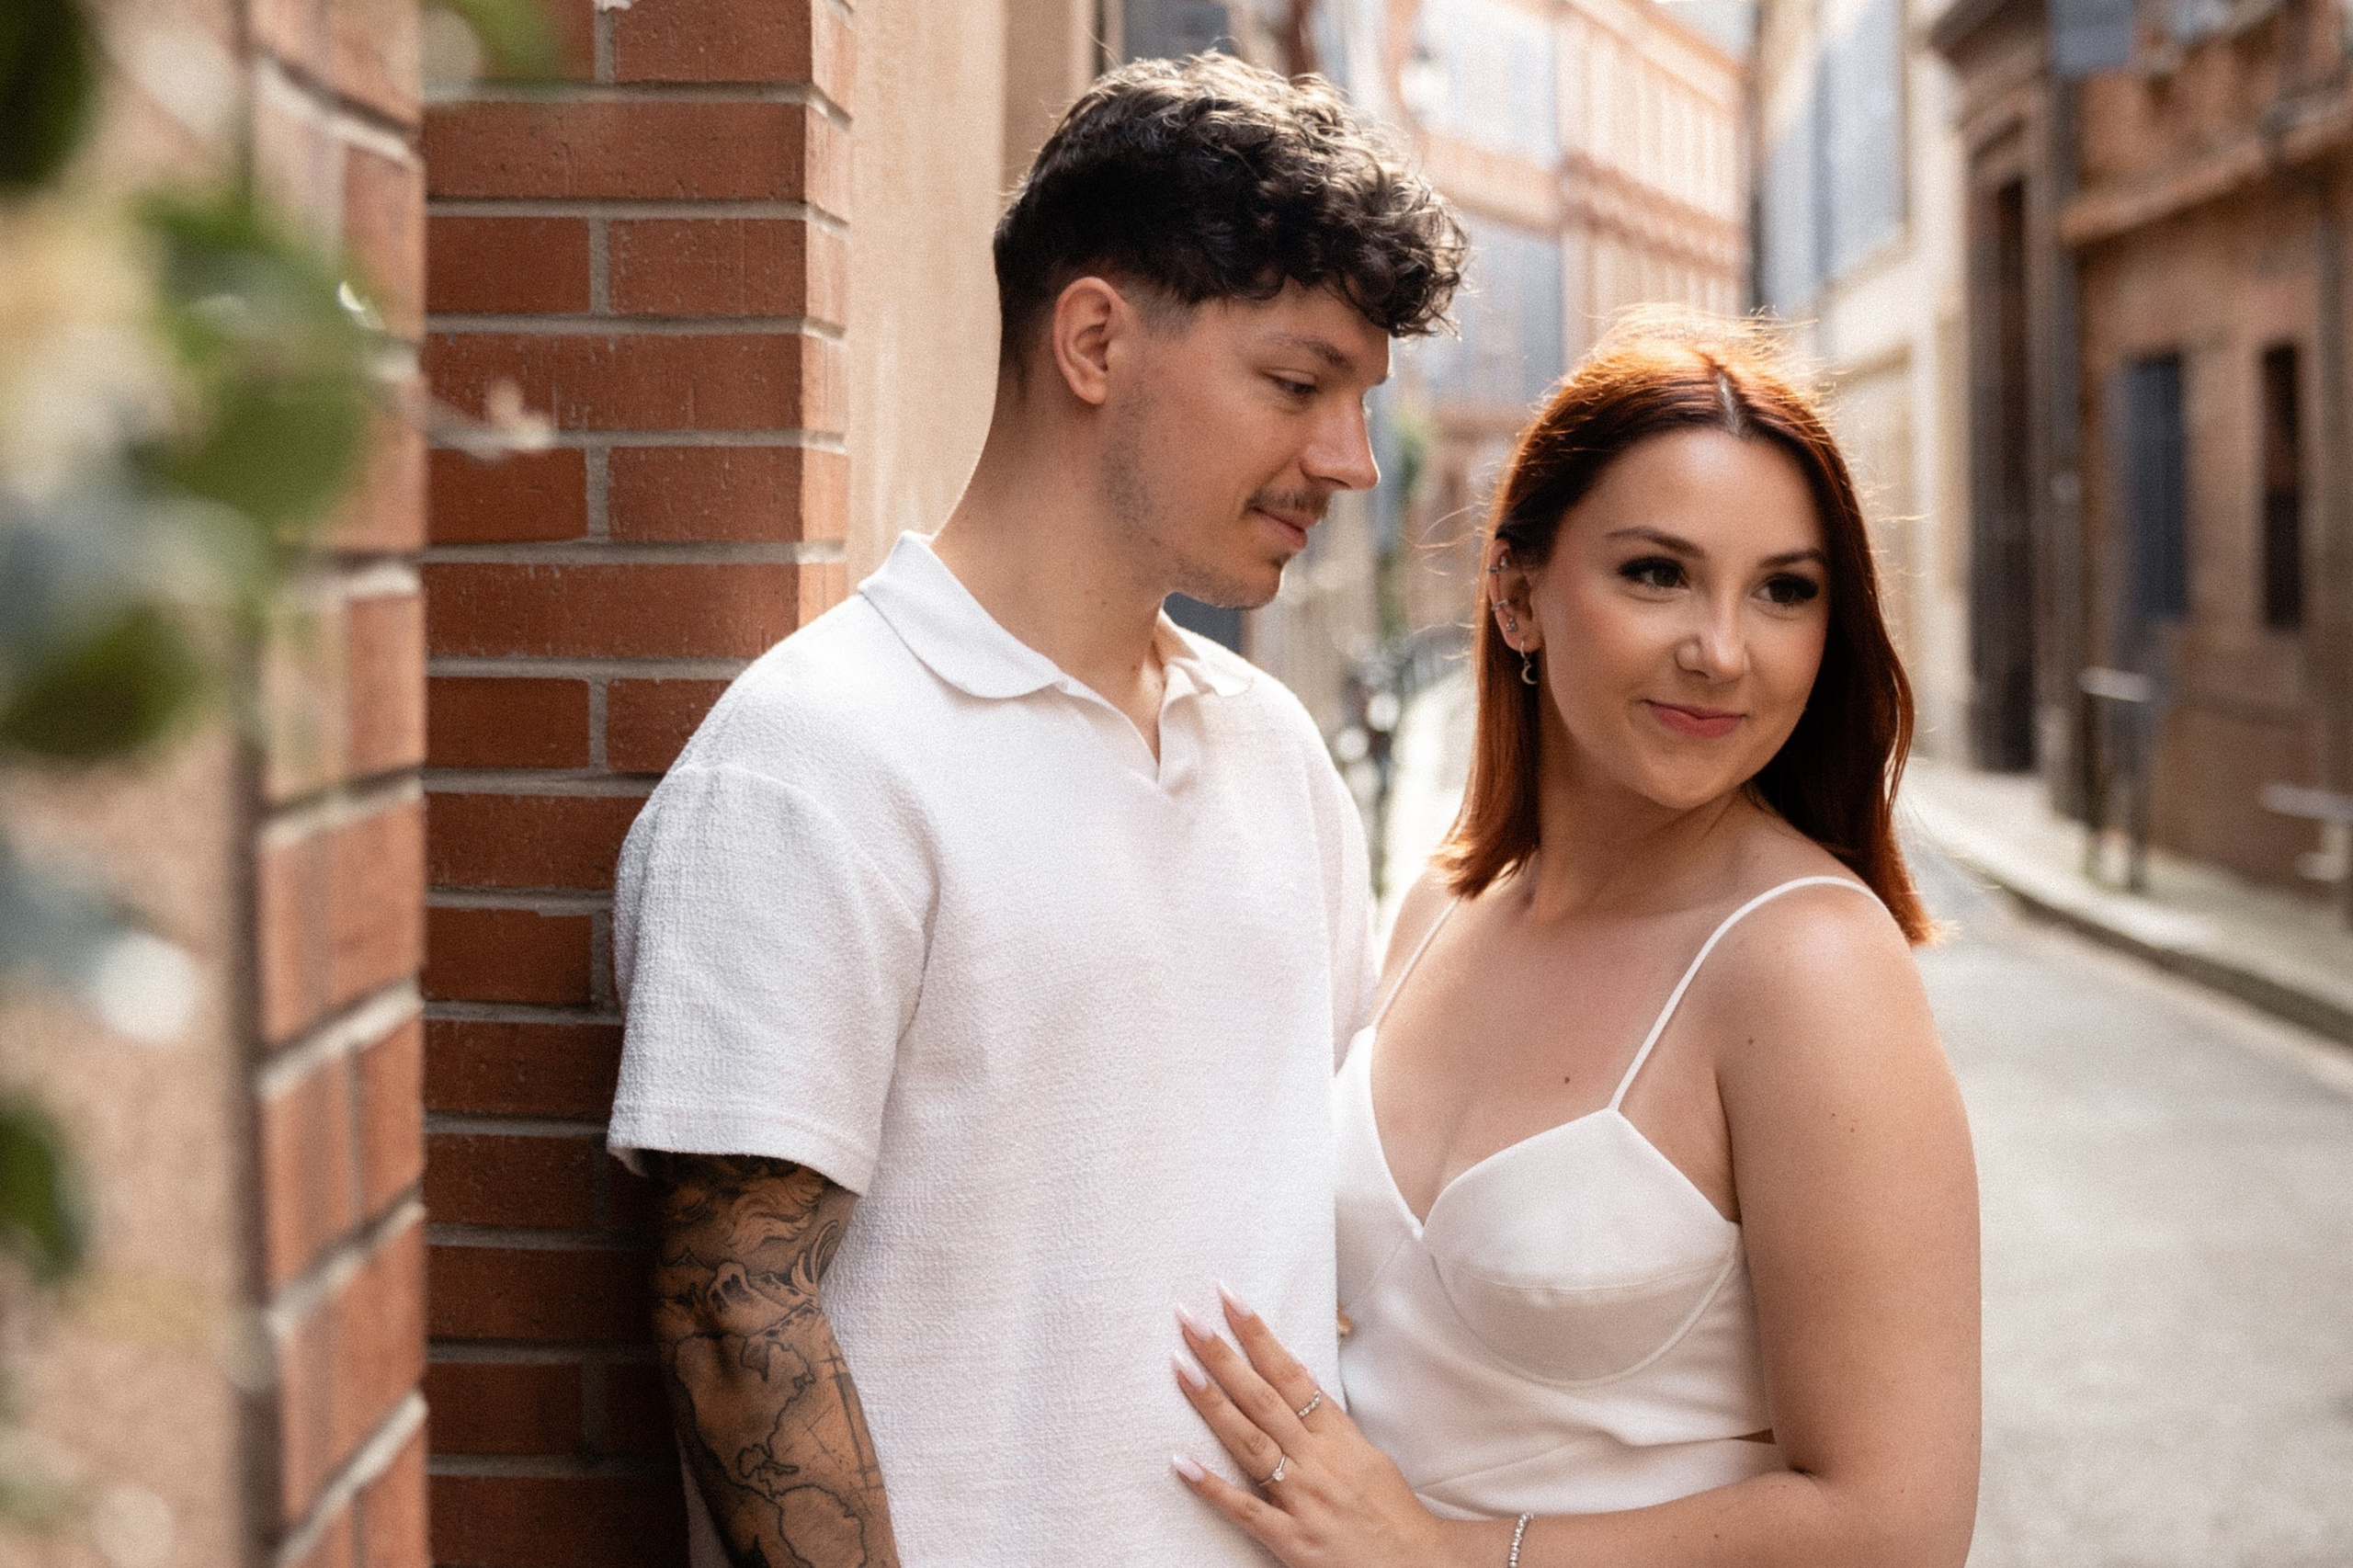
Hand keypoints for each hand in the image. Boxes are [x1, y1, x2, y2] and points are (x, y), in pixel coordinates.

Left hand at [1172, 1288, 1480, 1567]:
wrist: (1419, 1567)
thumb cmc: (1393, 1514)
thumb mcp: (1368, 1456)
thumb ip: (1330, 1421)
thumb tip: (1300, 1375)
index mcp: (1338, 1438)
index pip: (1291, 1375)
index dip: (1259, 1336)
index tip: (1230, 1301)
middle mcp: (1318, 1461)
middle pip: (1263, 1398)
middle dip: (1224, 1355)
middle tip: (1188, 1319)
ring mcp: (1304, 1499)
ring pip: (1251, 1443)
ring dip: (1213, 1404)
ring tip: (1180, 1368)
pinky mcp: (1293, 1540)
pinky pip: (1246, 1510)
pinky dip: (1213, 1487)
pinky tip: (1181, 1463)